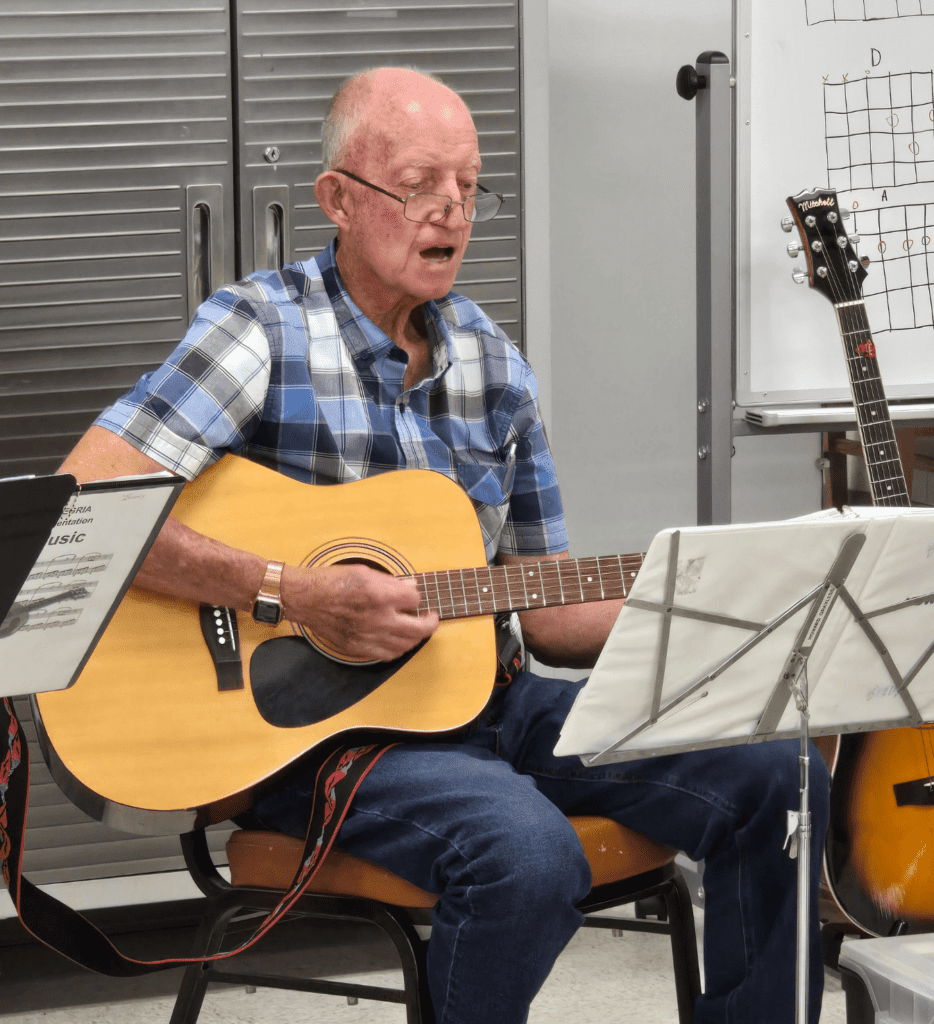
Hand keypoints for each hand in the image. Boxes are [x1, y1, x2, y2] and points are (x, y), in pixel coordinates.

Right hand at [281, 563, 438, 661]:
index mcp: (380, 595)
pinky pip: (387, 655)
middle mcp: (377, 618)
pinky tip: (398, 642)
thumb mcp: (364, 572)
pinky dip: (398, 649)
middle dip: (430, 622)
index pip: (416, 599)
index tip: (413, 594)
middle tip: (431, 617)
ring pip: (405, 645)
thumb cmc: (331, 581)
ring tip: (416, 629)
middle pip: (419, 629)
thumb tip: (410, 588)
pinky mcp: (357, 647)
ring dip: (415, 638)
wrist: (304, 598)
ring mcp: (368, 636)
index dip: (417, 595)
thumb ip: (390, 582)